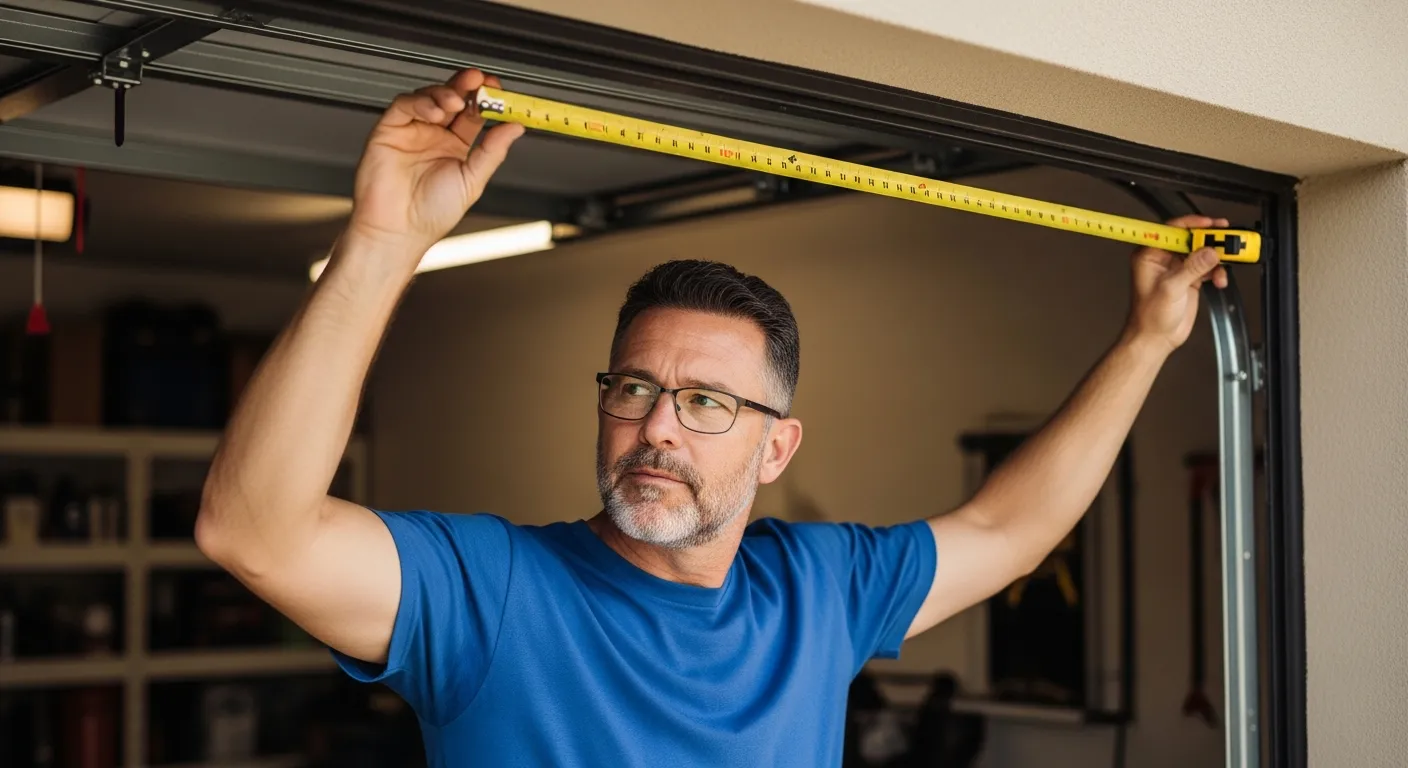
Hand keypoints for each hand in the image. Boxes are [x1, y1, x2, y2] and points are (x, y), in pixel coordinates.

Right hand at [345, 67, 525, 262]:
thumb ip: (493, 151)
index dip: (486, 100)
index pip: (473, 114)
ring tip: (458, 101)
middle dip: (467, 87)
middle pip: (453, 99)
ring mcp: (412, 130)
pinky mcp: (389, 129)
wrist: (398, 231)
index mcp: (455, 146)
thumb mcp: (472, 180)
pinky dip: (422, 102)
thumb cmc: (430, 214)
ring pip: (429, 97)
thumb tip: (515, 127)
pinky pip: (405, 105)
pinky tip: (436, 111)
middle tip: (480, 81)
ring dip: (446, 93)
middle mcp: (434, 135)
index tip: (498, 90)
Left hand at [1122, 214, 1229, 354]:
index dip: (1191, 224)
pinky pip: (1208, 267)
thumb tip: (1210, 251)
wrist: (1156, 338)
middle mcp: (1163, 258)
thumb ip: (1192, 268)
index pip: (1171, 230)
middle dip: (1209, 239)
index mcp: (1150, 255)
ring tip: (1227, 261)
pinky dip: (1217, 272)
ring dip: (1216, 257)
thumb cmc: (1150, 316)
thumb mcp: (1171, 288)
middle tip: (1227, 237)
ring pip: (1202, 252)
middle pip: (1190, 239)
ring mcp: (1178, 268)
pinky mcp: (1190, 278)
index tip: (1209, 224)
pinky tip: (1220, 280)